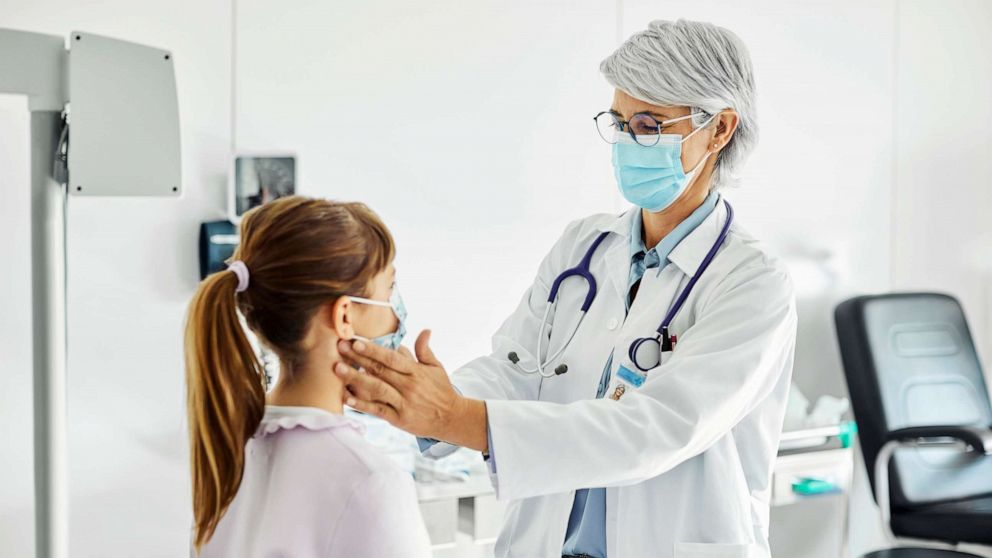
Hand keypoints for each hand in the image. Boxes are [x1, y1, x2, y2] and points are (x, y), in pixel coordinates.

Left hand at [334, 330, 487, 450]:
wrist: (451, 418)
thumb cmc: (441, 390)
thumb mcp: (436, 368)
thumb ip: (425, 350)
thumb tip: (425, 330)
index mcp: (416, 372)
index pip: (391, 358)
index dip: (373, 350)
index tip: (356, 341)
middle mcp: (408, 386)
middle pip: (380, 370)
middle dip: (358, 358)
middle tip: (339, 348)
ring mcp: (403, 403)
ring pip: (377, 389)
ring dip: (356, 379)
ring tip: (338, 369)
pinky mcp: (399, 419)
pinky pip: (378, 410)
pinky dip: (362, 405)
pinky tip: (347, 398)